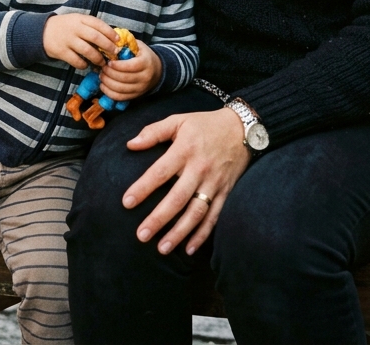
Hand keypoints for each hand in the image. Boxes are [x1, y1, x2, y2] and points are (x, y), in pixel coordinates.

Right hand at [43, 14, 120, 68]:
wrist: (42, 32)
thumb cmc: (66, 27)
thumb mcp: (77, 21)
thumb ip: (91, 27)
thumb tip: (111, 39)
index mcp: (80, 18)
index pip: (98, 24)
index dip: (110, 32)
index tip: (118, 40)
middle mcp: (74, 28)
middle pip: (95, 37)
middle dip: (107, 46)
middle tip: (114, 53)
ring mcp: (67, 40)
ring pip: (87, 50)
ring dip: (97, 58)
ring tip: (102, 63)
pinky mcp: (61, 51)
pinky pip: (76, 61)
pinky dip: (83, 65)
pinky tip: (86, 65)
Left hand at [99, 41, 162, 100]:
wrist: (156, 71)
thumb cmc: (144, 56)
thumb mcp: (139, 46)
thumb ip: (126, 44)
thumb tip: (110, 42)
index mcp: (146, 63)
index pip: (131, 66)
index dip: (117, 65)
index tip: (109, 62)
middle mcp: (144, 77)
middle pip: (124, 78)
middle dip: (109, 73)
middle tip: (102, 68)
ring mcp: (140, 88)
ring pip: (120, 89)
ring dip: (107, 83)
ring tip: (101, 75)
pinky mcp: (135, 96)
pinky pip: (120, 97)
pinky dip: (109, 92)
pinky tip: (103, 85)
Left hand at [124, 108, 249, 255]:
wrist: (243, 128)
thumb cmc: (205, 124)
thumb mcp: (179, 120)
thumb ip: (154, 131)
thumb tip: (130, 144)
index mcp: (185, 149)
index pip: (161, 172)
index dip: (143, 188)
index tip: (126, 203)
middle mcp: (199, 168)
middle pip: (177, 198)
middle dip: (159, 219)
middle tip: (141, 235)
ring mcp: (214, 182)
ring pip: (196, 212)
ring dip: (179, 232)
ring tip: (162, 248)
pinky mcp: (225, 192)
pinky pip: (214, 217)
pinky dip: (202, 234)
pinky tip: (189, 248)